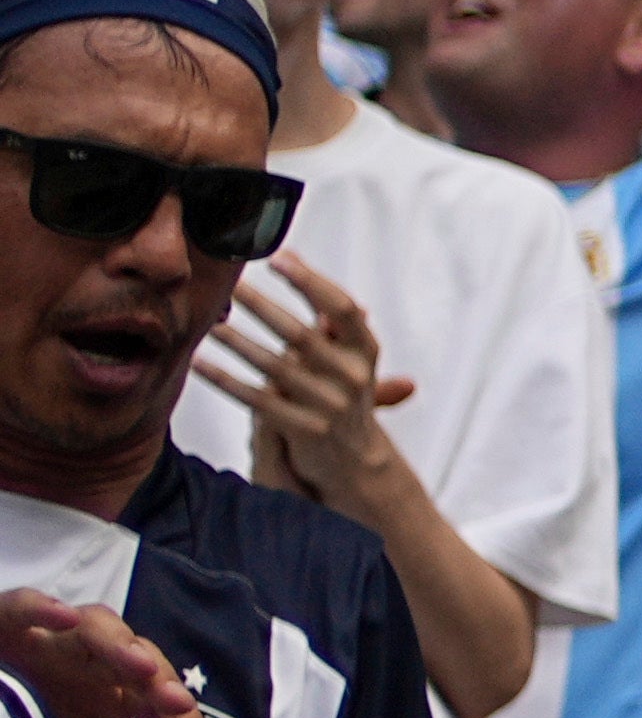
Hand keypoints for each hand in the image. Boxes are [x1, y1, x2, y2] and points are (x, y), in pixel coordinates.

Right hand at [0, 584, 216, 717]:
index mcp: (112, 693)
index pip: (161, 707)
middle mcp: (93, 660)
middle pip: (142, 665)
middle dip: (162, 683)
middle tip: (176, 706)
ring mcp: (54, 636)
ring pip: (98, 628)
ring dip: (120, 645)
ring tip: (137, 666)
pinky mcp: (7, 620)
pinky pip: (25, 606)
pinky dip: (43, 608)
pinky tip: (63, 617)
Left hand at [206, 261, 410, 510]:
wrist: (355, 459)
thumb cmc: (343, 392)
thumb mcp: (349, 355)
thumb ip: (324, 314)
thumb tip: (295, 260)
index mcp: (365, 351)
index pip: (342, 308)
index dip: (310, 282)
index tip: (277, 258)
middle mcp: (354, 377)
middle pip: (302, 334)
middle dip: (262, 306)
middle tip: (230, 284)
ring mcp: (330, 406)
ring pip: (273, 367)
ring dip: (236, 341)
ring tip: (207, 321)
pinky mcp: (304, 430)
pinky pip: (255, 400)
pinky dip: (224, 380)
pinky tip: (199, 363)